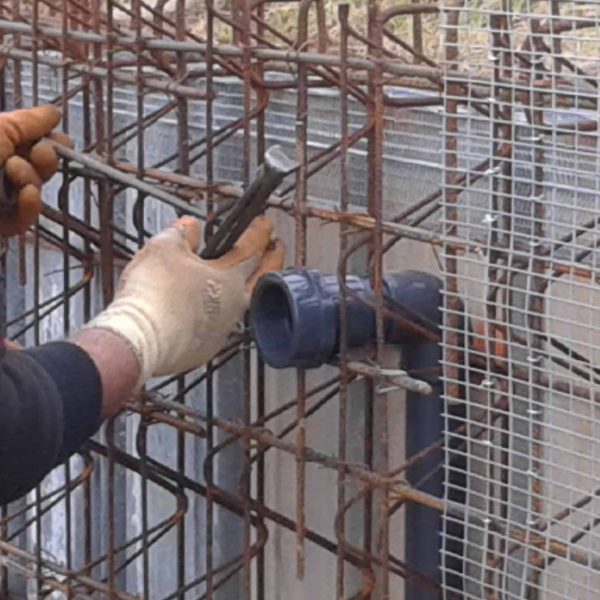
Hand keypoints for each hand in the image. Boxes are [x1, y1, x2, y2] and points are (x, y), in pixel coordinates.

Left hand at [0, 105, 73, 236]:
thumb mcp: (1, 127)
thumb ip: (30, 120)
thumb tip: (55, 111)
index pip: (34, 141)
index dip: (51, 140)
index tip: (59, 140)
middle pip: (40, 166)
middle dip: (45, 160)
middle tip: (39, 154)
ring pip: (36, 190)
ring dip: (31, 180)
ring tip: (12, 174)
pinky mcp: (0, 223)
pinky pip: (27, 217)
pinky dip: (30, 206)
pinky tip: (25, 196)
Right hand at [85, 215, 284, 381]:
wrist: (138, 340)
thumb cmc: (154, 297)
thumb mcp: (163, 248)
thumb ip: (181, 234)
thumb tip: (189, 227)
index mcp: (229, 279)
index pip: (252, 249)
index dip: (260, 232)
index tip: (265, 225)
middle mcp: (232, 307)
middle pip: (260, 280)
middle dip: (270, 262)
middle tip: (274, 250)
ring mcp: (220, 331)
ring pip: (239, 306)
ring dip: (241, 290)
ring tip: (237, 280)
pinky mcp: (202, 350)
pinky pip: (215, 328)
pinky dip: (214, 314)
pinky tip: (204, 311)